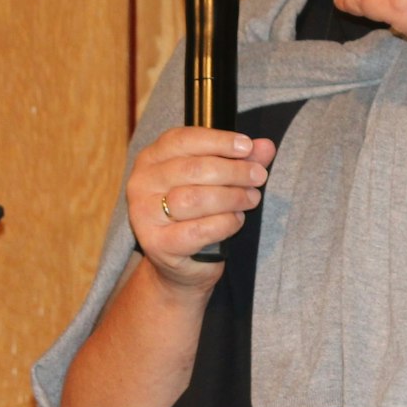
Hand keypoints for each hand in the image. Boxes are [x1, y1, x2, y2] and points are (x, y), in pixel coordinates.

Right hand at [126, 128, 274, 290]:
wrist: (179, 266)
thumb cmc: (196, 216)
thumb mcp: (217, 181)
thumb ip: (239, 161)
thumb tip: (265, 147)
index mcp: (151, 159)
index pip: (183, 139)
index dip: (218, 141)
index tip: (247, 147)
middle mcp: (141, 183)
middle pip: (192, 169)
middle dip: (233, 171)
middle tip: (258, 176)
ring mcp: (144, 215)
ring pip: (194, 198)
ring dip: (231, 197)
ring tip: (251, 198)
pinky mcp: (156, 243)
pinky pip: (199, 229)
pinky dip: (225, 223)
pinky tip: (236, 220)